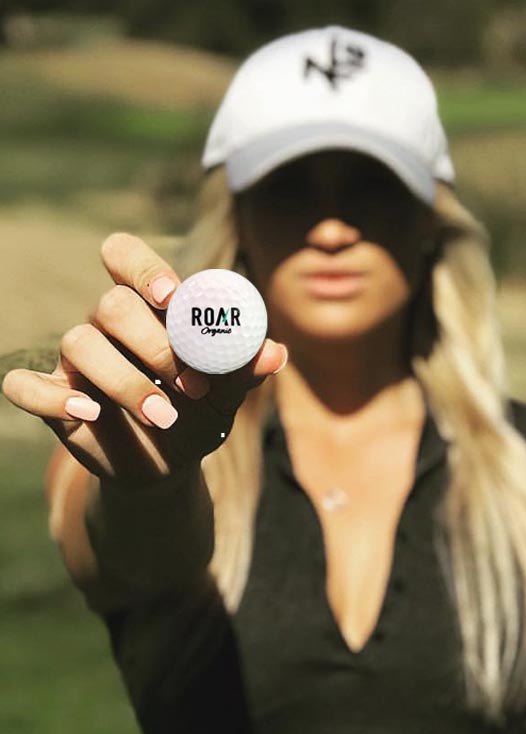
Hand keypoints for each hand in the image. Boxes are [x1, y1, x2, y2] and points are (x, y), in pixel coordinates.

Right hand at [2, 233, 286, 487]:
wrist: (172, 460)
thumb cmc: (201, 411)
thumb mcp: (227, 392)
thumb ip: (244, 368)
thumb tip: (276, 353)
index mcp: (151, 309)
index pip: (127, 258)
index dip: (144, 268)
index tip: (173, 296)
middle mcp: (109, 325)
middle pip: (111, 305)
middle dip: (153, 343)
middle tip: (192, 384)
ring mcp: (77, 361)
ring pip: (78, 342)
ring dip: (125, 381)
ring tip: (166, 416)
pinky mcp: (54, 396)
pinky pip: (23, 386)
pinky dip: (50, 397)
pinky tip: (88, 414)